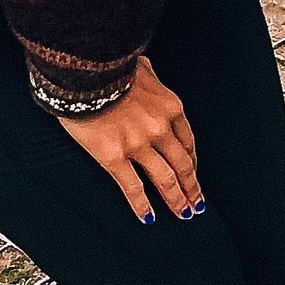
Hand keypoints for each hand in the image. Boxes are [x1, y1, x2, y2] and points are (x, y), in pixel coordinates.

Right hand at [61, 55, 203, 222]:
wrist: (87, 72)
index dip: (192, 161)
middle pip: (182, 164)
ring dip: (176, 199)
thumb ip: (150, 77)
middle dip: (192, 187)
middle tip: (197, 204)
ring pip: (164, 179)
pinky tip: (148, 218)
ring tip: (183, 214)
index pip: (187, 141)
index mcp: (170, 107)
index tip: (193, 173)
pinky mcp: (115, 157)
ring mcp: (139, 145)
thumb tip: (148, 73)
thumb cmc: (112, 66)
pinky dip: (142, 205)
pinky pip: (133, 187)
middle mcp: (160, 129)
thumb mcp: (142, 67)